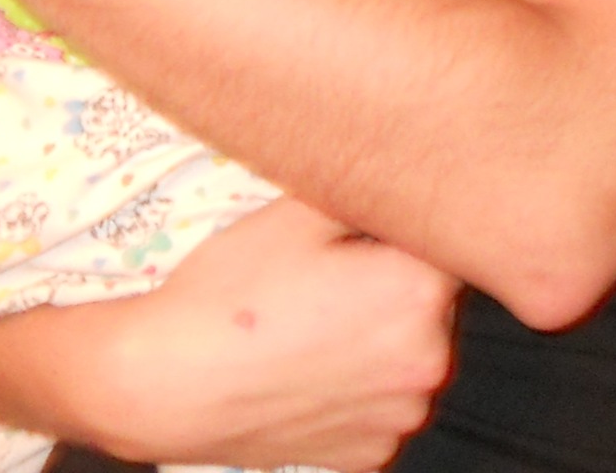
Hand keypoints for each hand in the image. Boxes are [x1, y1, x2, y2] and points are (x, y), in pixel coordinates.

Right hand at [70, 198, 456, 469]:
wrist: (170, 382)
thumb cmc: (230, 292)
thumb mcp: (299, 211)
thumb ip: (369, 189)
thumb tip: (405, 172)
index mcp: (422, 292)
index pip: (445, 242)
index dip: (404, 230)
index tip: (367, 232)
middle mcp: (430, 361)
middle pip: (434, 302)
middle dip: (395, 284)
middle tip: (330, 277)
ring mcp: (402, 417)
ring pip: (410, 354)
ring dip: (381, 337)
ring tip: (314, 323)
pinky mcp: (373, 455)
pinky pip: (383, 404)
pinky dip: (359, 387)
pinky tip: (311, 366)